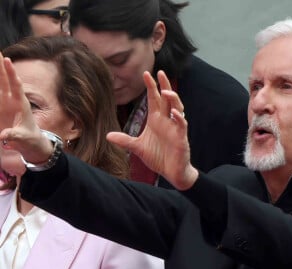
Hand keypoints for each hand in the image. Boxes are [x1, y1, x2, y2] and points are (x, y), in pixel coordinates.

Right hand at [0, 53, 52, 163]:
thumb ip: (14, 136)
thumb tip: (3, 136)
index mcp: (21, 105)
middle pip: (5, 80)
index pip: (16, 86)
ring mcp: (4, 103)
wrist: (30, 143)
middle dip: (0, 65)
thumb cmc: (30, 139)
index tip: (8, 60)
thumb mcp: (24, 138)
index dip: (12, 74)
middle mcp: (12, 100)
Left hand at [107, 70, 198, 189]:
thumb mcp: (138, 147)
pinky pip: (181, 125)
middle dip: (164, 85)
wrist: (170, 172)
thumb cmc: (158, 157)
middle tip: (159, 72)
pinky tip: (175, 114)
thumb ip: (124, 140)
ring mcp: (174, 128)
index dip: (151, 86)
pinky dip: (179, 119)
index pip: (154, 99)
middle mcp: (166, 121)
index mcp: (156, 120)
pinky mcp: (181, 138)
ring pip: (177, 108)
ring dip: (173, 99)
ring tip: (165, 91)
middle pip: (167, 99)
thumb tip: (108, 136)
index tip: (145, 73)